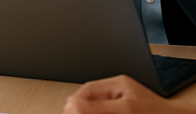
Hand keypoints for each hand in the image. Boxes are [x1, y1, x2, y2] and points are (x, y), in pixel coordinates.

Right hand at [64, 75, 195, 113]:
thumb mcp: (126, 110)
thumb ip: (99, 107)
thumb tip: (72, 104)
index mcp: (117, 85)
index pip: (87, 91)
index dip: (75, 103)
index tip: (69, 111)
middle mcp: (118, 94)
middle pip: (89, 100)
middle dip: (80, 108)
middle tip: (72, 113)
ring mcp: (123, 105)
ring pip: (97, 107)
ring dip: (88, 110)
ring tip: (80, 112)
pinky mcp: (127, 110)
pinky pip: (106, 109)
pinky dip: (99, 111)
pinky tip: (95, 113)